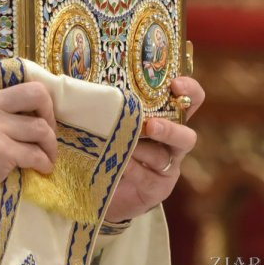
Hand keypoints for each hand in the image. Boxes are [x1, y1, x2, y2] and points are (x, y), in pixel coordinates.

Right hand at [0, 70, 56, 209]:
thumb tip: (30, 105)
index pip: (14, 71)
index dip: (32, 88)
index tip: (38, 106)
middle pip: (37, 93)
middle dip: (50, 112)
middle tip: (48, 128)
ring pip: (41, 127)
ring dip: (49, 144)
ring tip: (47, 155)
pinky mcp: (0, 150)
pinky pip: (35, 154)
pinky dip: (43, 163)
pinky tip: (41, 168)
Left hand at [104, 76, 204, 223]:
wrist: (99, 186)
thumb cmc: (105, 142)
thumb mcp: (108, 118)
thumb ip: (103, 100)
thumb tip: (73, 76)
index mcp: (166, 117)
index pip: (191, 101)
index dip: (189, 90)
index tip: (175, 84)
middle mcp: (172, 143)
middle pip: (187, 136)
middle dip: (170, 129)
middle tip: (150, 125)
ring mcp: (167, 167)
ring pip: (165, 157)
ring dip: (144, 150)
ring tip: (126, 147)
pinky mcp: (156, 188)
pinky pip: (148, 177)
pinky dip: (134, 168)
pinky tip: (120, 163)